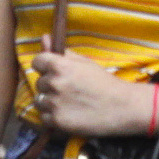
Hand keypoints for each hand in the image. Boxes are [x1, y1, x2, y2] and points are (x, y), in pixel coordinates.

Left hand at [30, 51, 158, 136]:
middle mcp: (55, 83)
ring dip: (50, 102)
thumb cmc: (104, 83)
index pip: (37, 62)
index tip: (52, 71)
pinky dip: (53, 117)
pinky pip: (44, 117)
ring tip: (68, 103)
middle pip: (39, 82)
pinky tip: (68, 114)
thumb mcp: (85, 63)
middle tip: (68, 89)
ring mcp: (55, 103)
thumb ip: (62, 53)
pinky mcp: (57, 121)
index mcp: (61, 66)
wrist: (122, 107)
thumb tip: (44, 38)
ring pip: (39, 101)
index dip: (44, 66)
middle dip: (50, 85)